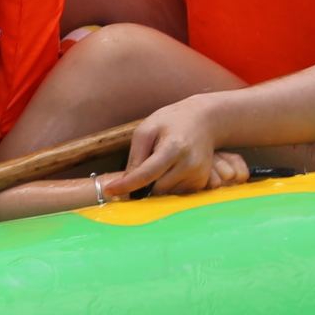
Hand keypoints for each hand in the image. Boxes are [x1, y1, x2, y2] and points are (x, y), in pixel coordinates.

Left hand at [108, 95, 234, 197]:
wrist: (205, 120)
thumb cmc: (171, 122)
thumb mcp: (146, 130)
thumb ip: (135, 156)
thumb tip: (125, 182)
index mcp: (173, 148)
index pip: (146, 174)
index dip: (126, 185)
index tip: (109, 191)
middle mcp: (189, 164)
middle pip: (155, 188)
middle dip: (143, 185)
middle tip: (144, 166)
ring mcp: (198, 175)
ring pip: (165, 194)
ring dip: (157, 184)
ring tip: (163, 162)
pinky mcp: (202, 182)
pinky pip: (176, 193)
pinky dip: (168, 185)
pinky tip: (172, 168)